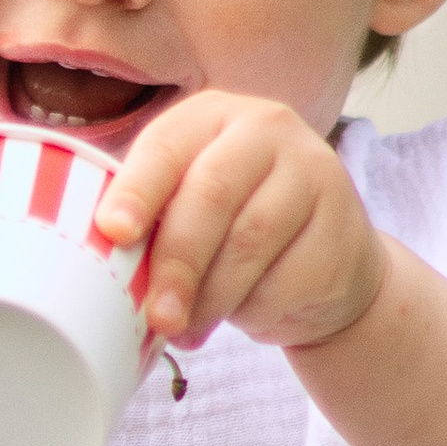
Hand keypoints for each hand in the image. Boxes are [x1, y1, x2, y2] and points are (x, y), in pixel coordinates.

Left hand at [96, 92, 385, 352]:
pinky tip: (245, 316)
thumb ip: (153, 222)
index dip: (137, 190)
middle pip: (210, 195)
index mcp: (212, 115)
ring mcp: (314, 172)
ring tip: (186, 330)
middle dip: (176, 262)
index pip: (166, 146)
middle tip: (156, 316)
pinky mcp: (343, 226)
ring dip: (209, 298)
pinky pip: (286, 278)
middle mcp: (267, 129)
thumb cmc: (235, 231)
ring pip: (248, 243)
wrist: (328, 262)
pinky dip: (253, 310)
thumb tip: (104, 269)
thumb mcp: (189, 210)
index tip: (113, 231)